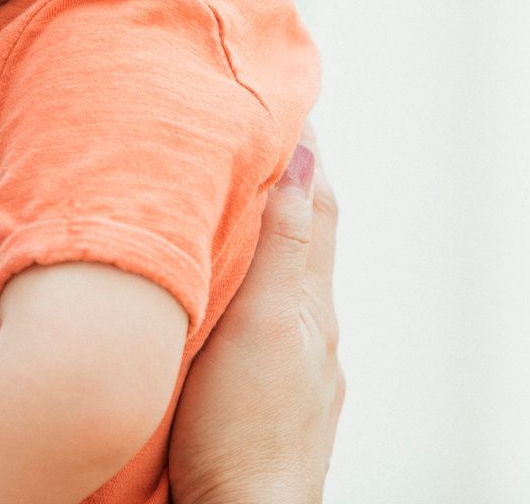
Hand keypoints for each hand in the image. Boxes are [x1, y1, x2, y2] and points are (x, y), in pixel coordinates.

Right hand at [168, 125, 341, 503]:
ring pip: (277, 280)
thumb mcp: (265, 324)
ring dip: (256, 233)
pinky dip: (242, 283)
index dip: (298, 148)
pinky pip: (256, 319)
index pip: (313, 203)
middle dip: (276, 182)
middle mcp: (307, 332)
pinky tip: (216, 288)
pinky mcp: (257, 400)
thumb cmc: (246, 434)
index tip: (274, 96)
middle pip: (298, 237)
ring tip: (223, 192)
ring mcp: (287, 369)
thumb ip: (281, 242)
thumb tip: (307, 153)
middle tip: (245, 127)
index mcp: (310, 304)